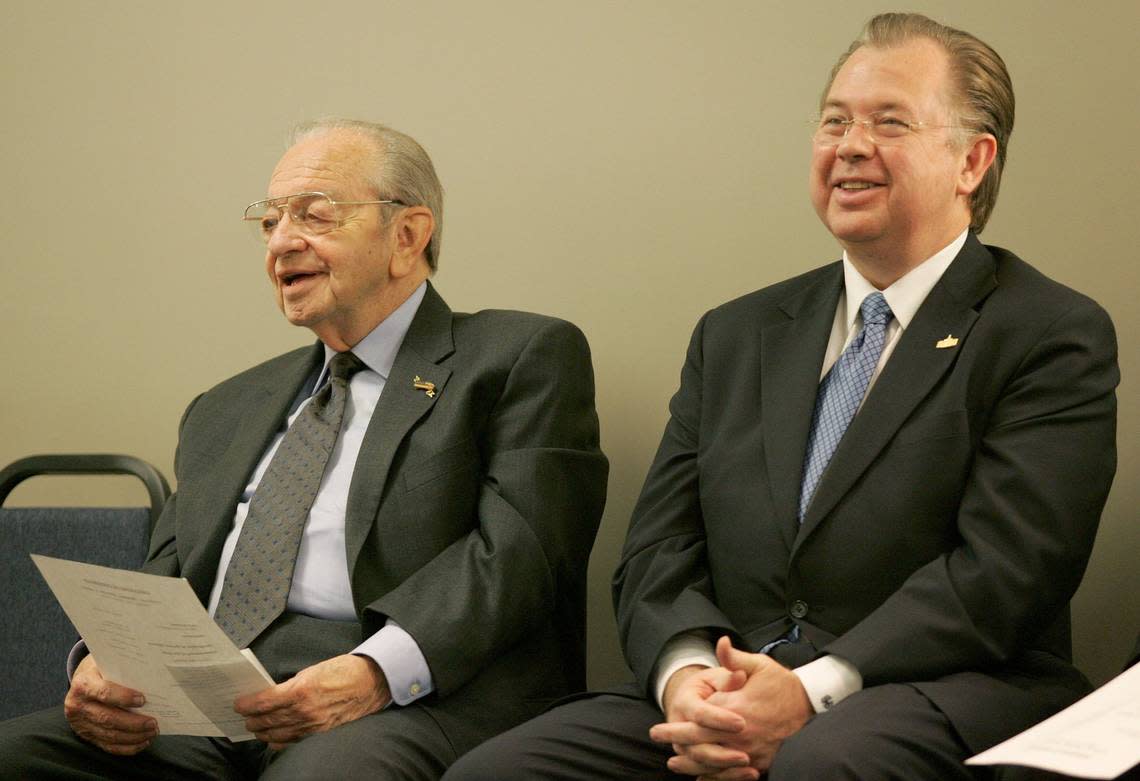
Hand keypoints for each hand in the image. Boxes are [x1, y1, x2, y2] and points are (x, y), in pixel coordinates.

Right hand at [64, 654, 157, 754]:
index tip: (142, 700)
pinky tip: (143, 742)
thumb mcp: (107, 663)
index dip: (123, 697)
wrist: (81, 682)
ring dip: (134, 736)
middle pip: (107, 718)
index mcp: (83, 684)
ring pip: (109, 735)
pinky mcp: (86, 736)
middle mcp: (77, 705)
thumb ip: (124, 668)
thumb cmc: (102, 670)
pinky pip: (107, 746)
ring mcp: (80, 723)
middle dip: (133, 723)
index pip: (104, 693)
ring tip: (153, 732)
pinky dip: (127, 747)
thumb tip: (153, 671)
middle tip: (154, 723)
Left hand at [234, 654, 390, 748]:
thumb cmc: (345, 670)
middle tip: (244, 716)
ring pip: (277, 734)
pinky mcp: (320, 733)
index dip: (246, 704)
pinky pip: (293, 741)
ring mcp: (312, 725)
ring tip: (255, 727)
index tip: (238, 703)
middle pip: (266, 721)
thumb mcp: (314, 669)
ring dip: (262, 731)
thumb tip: (273, 693)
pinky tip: (273, 738)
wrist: (372, 682)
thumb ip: (292, 684)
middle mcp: (304, 711)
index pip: (263, 702)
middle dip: (251, 719)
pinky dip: (279, 740)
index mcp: (300, 690)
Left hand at [651, 637, 812, 778]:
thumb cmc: (781, 684)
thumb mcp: (760, 666)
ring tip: (674, 762)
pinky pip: (733, 773)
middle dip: (677, 740)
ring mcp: (751, 751)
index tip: (658, 727)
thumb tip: (720, 642)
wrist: (810, 706)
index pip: (702, 719)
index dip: (679, 723)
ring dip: (692, 763)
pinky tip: (701, 776)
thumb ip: (735, 660)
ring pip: (715, 762)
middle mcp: (742, 733)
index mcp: (738, 708)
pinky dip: (715, 776)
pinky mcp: (761, 762)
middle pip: (702, 741)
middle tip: (657, 737)